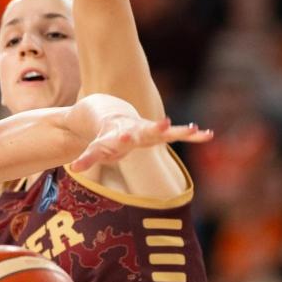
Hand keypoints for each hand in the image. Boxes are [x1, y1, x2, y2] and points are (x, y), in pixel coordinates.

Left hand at [71, 117, 212, 171]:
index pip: (110, 142)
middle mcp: (132, 131)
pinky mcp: (158, 132)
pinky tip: (208, 134)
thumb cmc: (103, 136)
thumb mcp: (94, 148)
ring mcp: (147, 130)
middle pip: (142, 131)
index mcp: (113, 135)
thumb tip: (73, 168)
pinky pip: (177, 135)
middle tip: (164, 123)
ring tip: (194, 129)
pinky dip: (191, 135)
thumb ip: (86, 158)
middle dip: (152, 129)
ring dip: (178, 131)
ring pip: (163, 131)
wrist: (110, 114)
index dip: (114, 141)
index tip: (121, 136)